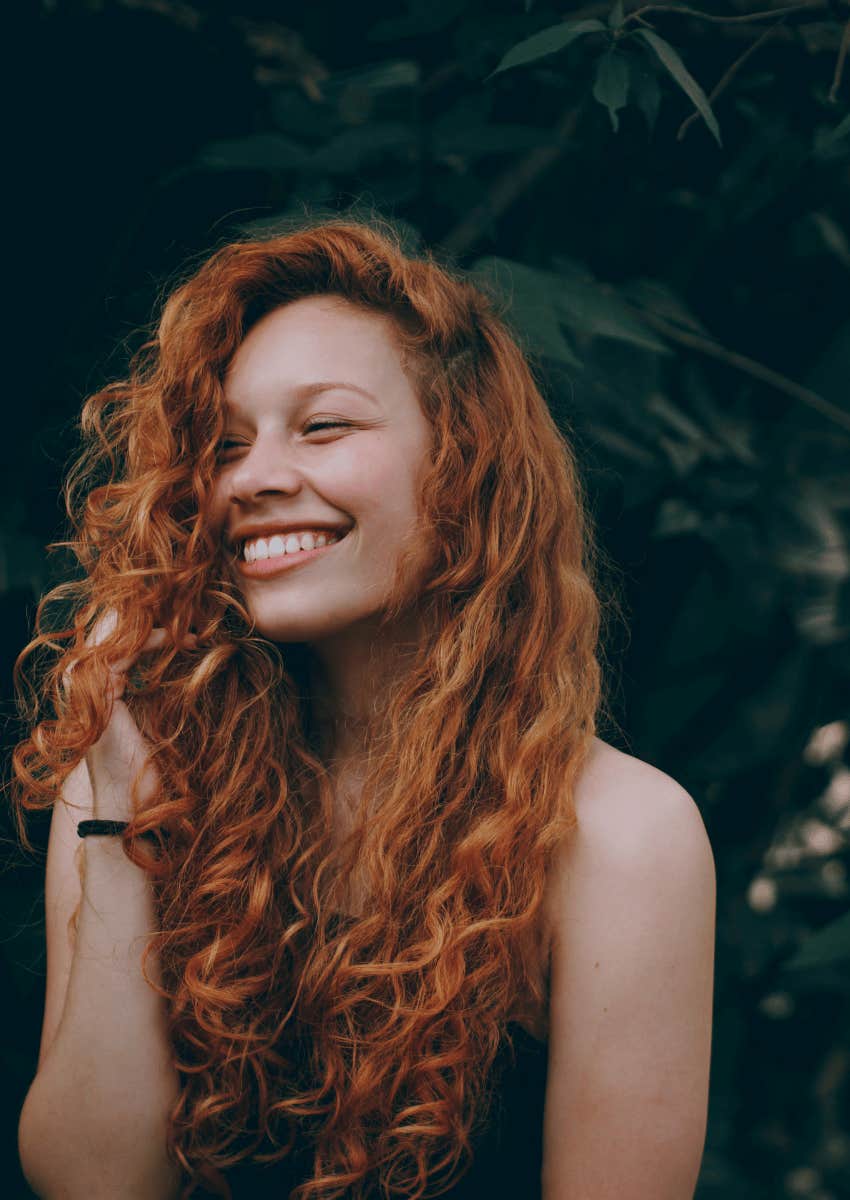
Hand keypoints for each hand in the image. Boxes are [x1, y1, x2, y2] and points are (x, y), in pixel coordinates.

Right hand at [62, 610, 196, 820]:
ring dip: (154, 623)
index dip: (152, 625)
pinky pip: (124, 651)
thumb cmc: (147, 769)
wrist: (131, 806)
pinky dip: (152, 640)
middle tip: (188, 612)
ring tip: (187, 623)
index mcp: (97, 687)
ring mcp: (88, 689)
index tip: (189, 627)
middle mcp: (85, 684)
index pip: (117, 638)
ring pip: (113, 633)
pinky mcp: (100, 696)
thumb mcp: (155, 719)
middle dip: (150, 615)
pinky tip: (177, 640)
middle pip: (110, 628)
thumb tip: (190, 663)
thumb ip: (157, 690)